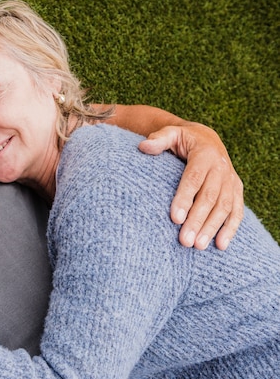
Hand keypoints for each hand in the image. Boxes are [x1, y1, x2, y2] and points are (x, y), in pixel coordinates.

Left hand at [139, 123, 243, 249]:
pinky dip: (231, 229)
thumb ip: (158, 140)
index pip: (193, 179)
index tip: (174, 218)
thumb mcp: (170, 133)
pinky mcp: (237, 190)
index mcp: (204, 154)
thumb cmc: (182, 139)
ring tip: (198, 246)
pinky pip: (237, 211)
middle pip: (210, 197)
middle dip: (197, 220)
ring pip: (225, 207)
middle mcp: (221, 168)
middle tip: (185, 241)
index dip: (184, 198)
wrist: (207, 138)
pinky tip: (221, 245)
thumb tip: (142, 147)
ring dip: (212, 228)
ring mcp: (231, 180)